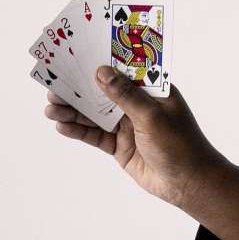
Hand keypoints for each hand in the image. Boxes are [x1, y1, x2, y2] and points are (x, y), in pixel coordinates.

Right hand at [41, 66, 233, 209]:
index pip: (124, 72)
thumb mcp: (152, 116)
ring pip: (95, 115)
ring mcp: (128, 126)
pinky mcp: (120, 146)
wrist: (188, 183)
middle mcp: (139, 106)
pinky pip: (95, 136)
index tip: (74, 56)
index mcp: (153, 91)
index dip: (100, 64)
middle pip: (103, 93)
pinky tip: (61, 126)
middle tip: (53, 86)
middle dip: (79, 90)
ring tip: (50, 108)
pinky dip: (79, 131)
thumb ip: (125, 96)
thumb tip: (101, 72)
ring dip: (73, 111)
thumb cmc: (180, 145)